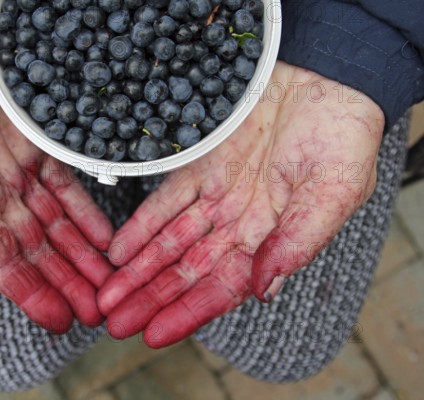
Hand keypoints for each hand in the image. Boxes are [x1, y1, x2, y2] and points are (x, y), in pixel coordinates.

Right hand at [0, 16, 113, 332]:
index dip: (28, 290)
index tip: (58, 319)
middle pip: (36, 247)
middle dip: (66, 281)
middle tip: (99, 312)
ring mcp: (19, 167)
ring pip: (58, 224)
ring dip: (83, 256)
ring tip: (111, 284)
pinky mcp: (43, 142)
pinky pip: (70, 186)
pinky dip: (89, 213)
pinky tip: (108, 238)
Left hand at [98, 62, 383, 346]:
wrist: (324, 77)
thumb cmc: (342, 135)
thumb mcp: (334, 193)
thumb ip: (298, 242)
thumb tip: (265, 289)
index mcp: (271, 239)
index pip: (221, 287)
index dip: (188, 312)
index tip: (154, 334)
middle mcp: (237, 224)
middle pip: (185, 271)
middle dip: (150, 298)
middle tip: (115, 323)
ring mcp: (215, 196)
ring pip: (168, 242)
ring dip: (137, 270)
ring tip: (106, 295)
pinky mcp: (198, 166)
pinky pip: (164, 202)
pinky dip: (140, 226)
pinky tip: (117, 250)